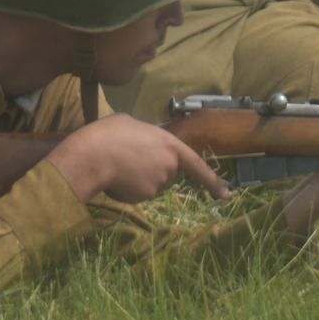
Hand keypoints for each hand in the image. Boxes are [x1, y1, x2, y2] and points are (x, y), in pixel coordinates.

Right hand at [45, 113, 229, 204]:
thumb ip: (143, 134)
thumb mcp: (129, 123)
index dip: (212, 180)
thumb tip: (138, 138)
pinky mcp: (142, 196)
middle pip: (167, 173)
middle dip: (153, 168)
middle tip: (128, 156)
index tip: (227, 194)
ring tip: (118, 163)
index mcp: (170, 145)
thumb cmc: (108, 134)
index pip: (196, 165)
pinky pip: (137, 194)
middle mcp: (169, 166)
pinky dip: (128, 188)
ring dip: (139, 178)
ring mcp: (157, 183)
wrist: (91, 156)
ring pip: (151, 185)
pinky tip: (115, 177)